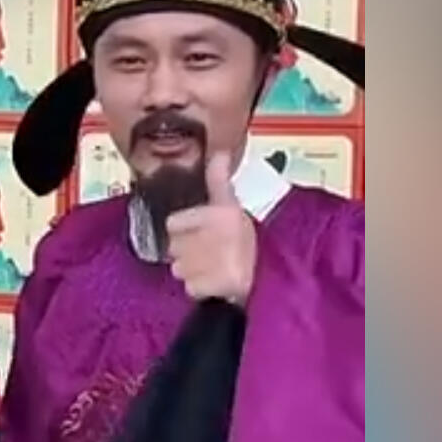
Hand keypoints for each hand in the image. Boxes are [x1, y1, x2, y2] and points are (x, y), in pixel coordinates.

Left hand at [161, 166, 258, 305]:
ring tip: (213, 265)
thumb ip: (219, 180)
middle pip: (174, 246)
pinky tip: (214, 281)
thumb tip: (219, 153)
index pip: (172, 223)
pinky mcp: (206, 286)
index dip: (185, 227)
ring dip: (192, 269)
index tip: (202, 230)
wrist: (269, 276)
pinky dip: (200, 287)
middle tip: (209, 249)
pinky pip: (190, 287)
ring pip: (179, 267)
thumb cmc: (248, 241)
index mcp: (212, 216)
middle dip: (187, 249)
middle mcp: (206, 239)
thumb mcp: (233, 205)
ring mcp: (203, 265)